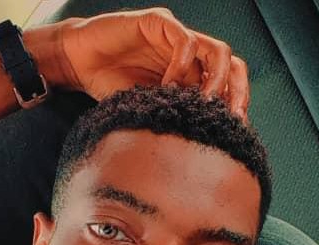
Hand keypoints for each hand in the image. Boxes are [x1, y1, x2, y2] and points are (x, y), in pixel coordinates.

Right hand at [56, 8, 249, 121]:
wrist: (80, 63)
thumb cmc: (113, 88)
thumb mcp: (150, 110)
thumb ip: (174, 118)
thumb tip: (200, 148)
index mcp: (192, 75)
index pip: (229, 86)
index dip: (236, 106)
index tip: (237, 133)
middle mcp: (190, 55)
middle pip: (232, 66)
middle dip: (237, 92)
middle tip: (231, 118)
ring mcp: (176, 38)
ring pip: (216, 51)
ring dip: (216, 79)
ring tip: (204, 103)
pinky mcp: (158, 23)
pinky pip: (183, 40)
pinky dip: (182, 65)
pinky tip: (168, 86)